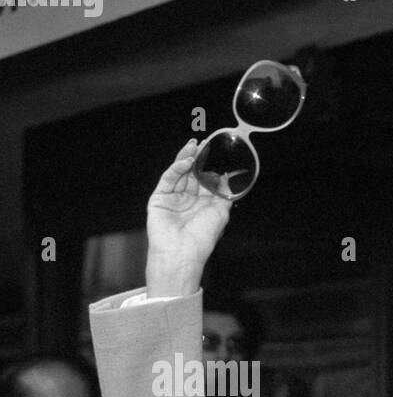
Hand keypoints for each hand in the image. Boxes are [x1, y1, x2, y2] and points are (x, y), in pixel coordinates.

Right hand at [145, 140, 232, 296]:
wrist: (182, 253)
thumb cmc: (202, 238)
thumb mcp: (220, 214)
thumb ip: (224, 195)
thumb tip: (229, 179)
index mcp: (202, 202)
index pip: (205, 178)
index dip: (210, 165)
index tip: (216, 151)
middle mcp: (187, 198)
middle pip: (192, 172)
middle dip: (198, 157)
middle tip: (203, 143)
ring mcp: (173, 196)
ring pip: (179, 172)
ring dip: (187, 158)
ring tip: (194, 146)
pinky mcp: (160, 197)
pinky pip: (169, 178)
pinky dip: (177, 168)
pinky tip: (186, 161)